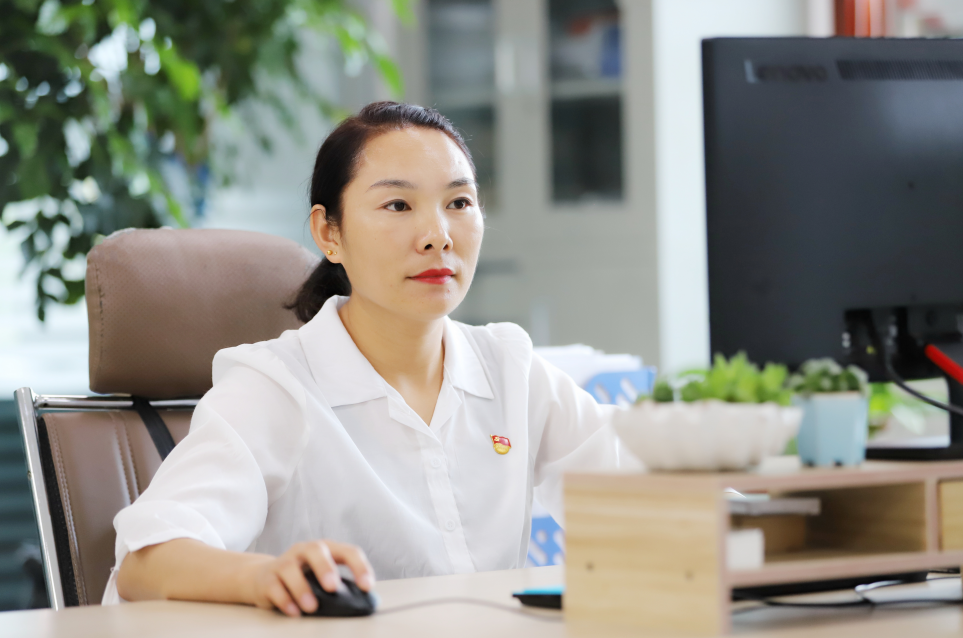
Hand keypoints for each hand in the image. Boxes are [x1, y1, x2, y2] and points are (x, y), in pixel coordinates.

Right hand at [246, 540, 373, 616]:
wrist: (262, 577)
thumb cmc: (302, 577)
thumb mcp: (321, 575)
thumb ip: (338, 584)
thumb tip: (361, 603)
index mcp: (325, 549)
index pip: (347, 551)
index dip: (359, 566)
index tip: (367, 586)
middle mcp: (304, 551)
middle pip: (316, 549)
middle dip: (325, 567)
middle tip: (333, 587)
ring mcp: (284, 562)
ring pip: (290, 568)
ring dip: (302, 588)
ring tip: (311, 607)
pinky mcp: (267, 578)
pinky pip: (274, 586)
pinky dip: (285, 600)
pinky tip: (294, 612)